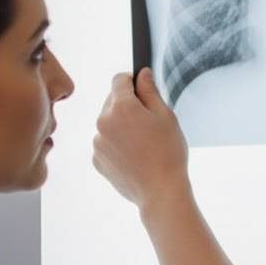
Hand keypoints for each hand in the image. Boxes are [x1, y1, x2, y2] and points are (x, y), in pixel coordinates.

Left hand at [93, 68, 190, 216]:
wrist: (160, 191)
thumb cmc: (168, 152)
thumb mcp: (166, 115)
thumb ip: (150, 91)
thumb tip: (142, 74)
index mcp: (121, 107)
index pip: (119, 80)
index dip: (133, 80)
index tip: (142, 88)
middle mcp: (103, 122)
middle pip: (112, 101)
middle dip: (128, 105)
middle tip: (149, 122)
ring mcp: (98, 142)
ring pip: (109, 123)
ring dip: (122, 125)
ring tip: (143, 142)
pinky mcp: (97, 159)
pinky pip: (106, 142)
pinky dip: (117, 144)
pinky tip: (135, 155)